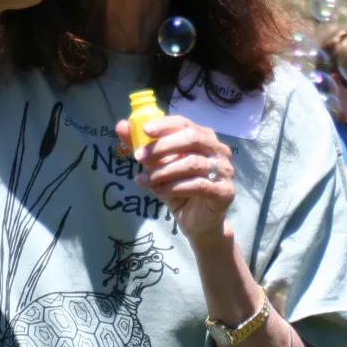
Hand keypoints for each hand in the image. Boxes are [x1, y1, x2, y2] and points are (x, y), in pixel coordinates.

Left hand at [114, 114, 233, 243]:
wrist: (197, 223)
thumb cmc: (179, 190)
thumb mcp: (157, 168)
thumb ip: (142, 147)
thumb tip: (121, 126)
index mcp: (204, 138)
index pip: (184, 123)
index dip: (164, 124)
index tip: (144, 130)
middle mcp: (218, 150)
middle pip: (192, 138)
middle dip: (162, 146)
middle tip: (138, 157)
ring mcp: (225, 170)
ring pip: (192, 163)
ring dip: (164, 171)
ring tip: (144, 180)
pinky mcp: (225, 191)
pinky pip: (199, 185)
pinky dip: (176, 187)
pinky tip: (160, 191)